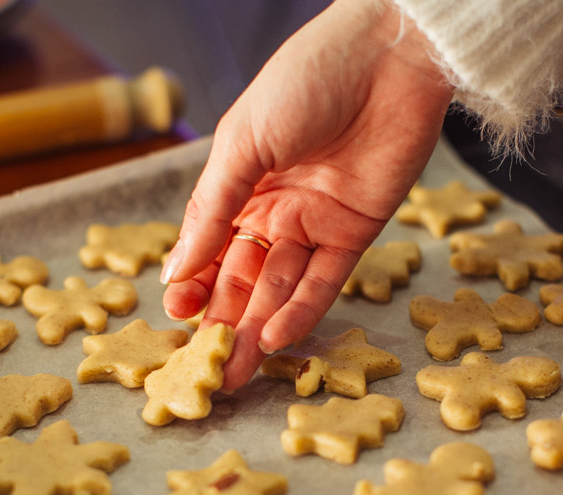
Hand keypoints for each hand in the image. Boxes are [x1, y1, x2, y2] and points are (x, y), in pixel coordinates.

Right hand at [160, 0, 452, 390]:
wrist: (387, 57)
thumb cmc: (305, 81)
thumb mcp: (244, 143)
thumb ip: (213, 209)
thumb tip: (176, 268)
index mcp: (239, 186)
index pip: (209, 249)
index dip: (194, 285)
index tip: (178, 316)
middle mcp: (275, 211)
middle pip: (243, 278)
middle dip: (226, 322)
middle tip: (211, 368)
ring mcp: (315, 224)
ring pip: (281, 287)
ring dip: (260, 326)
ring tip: (240, 367)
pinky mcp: (356, 233)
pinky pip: (325, 281)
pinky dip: (302, 308)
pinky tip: (278, 335)